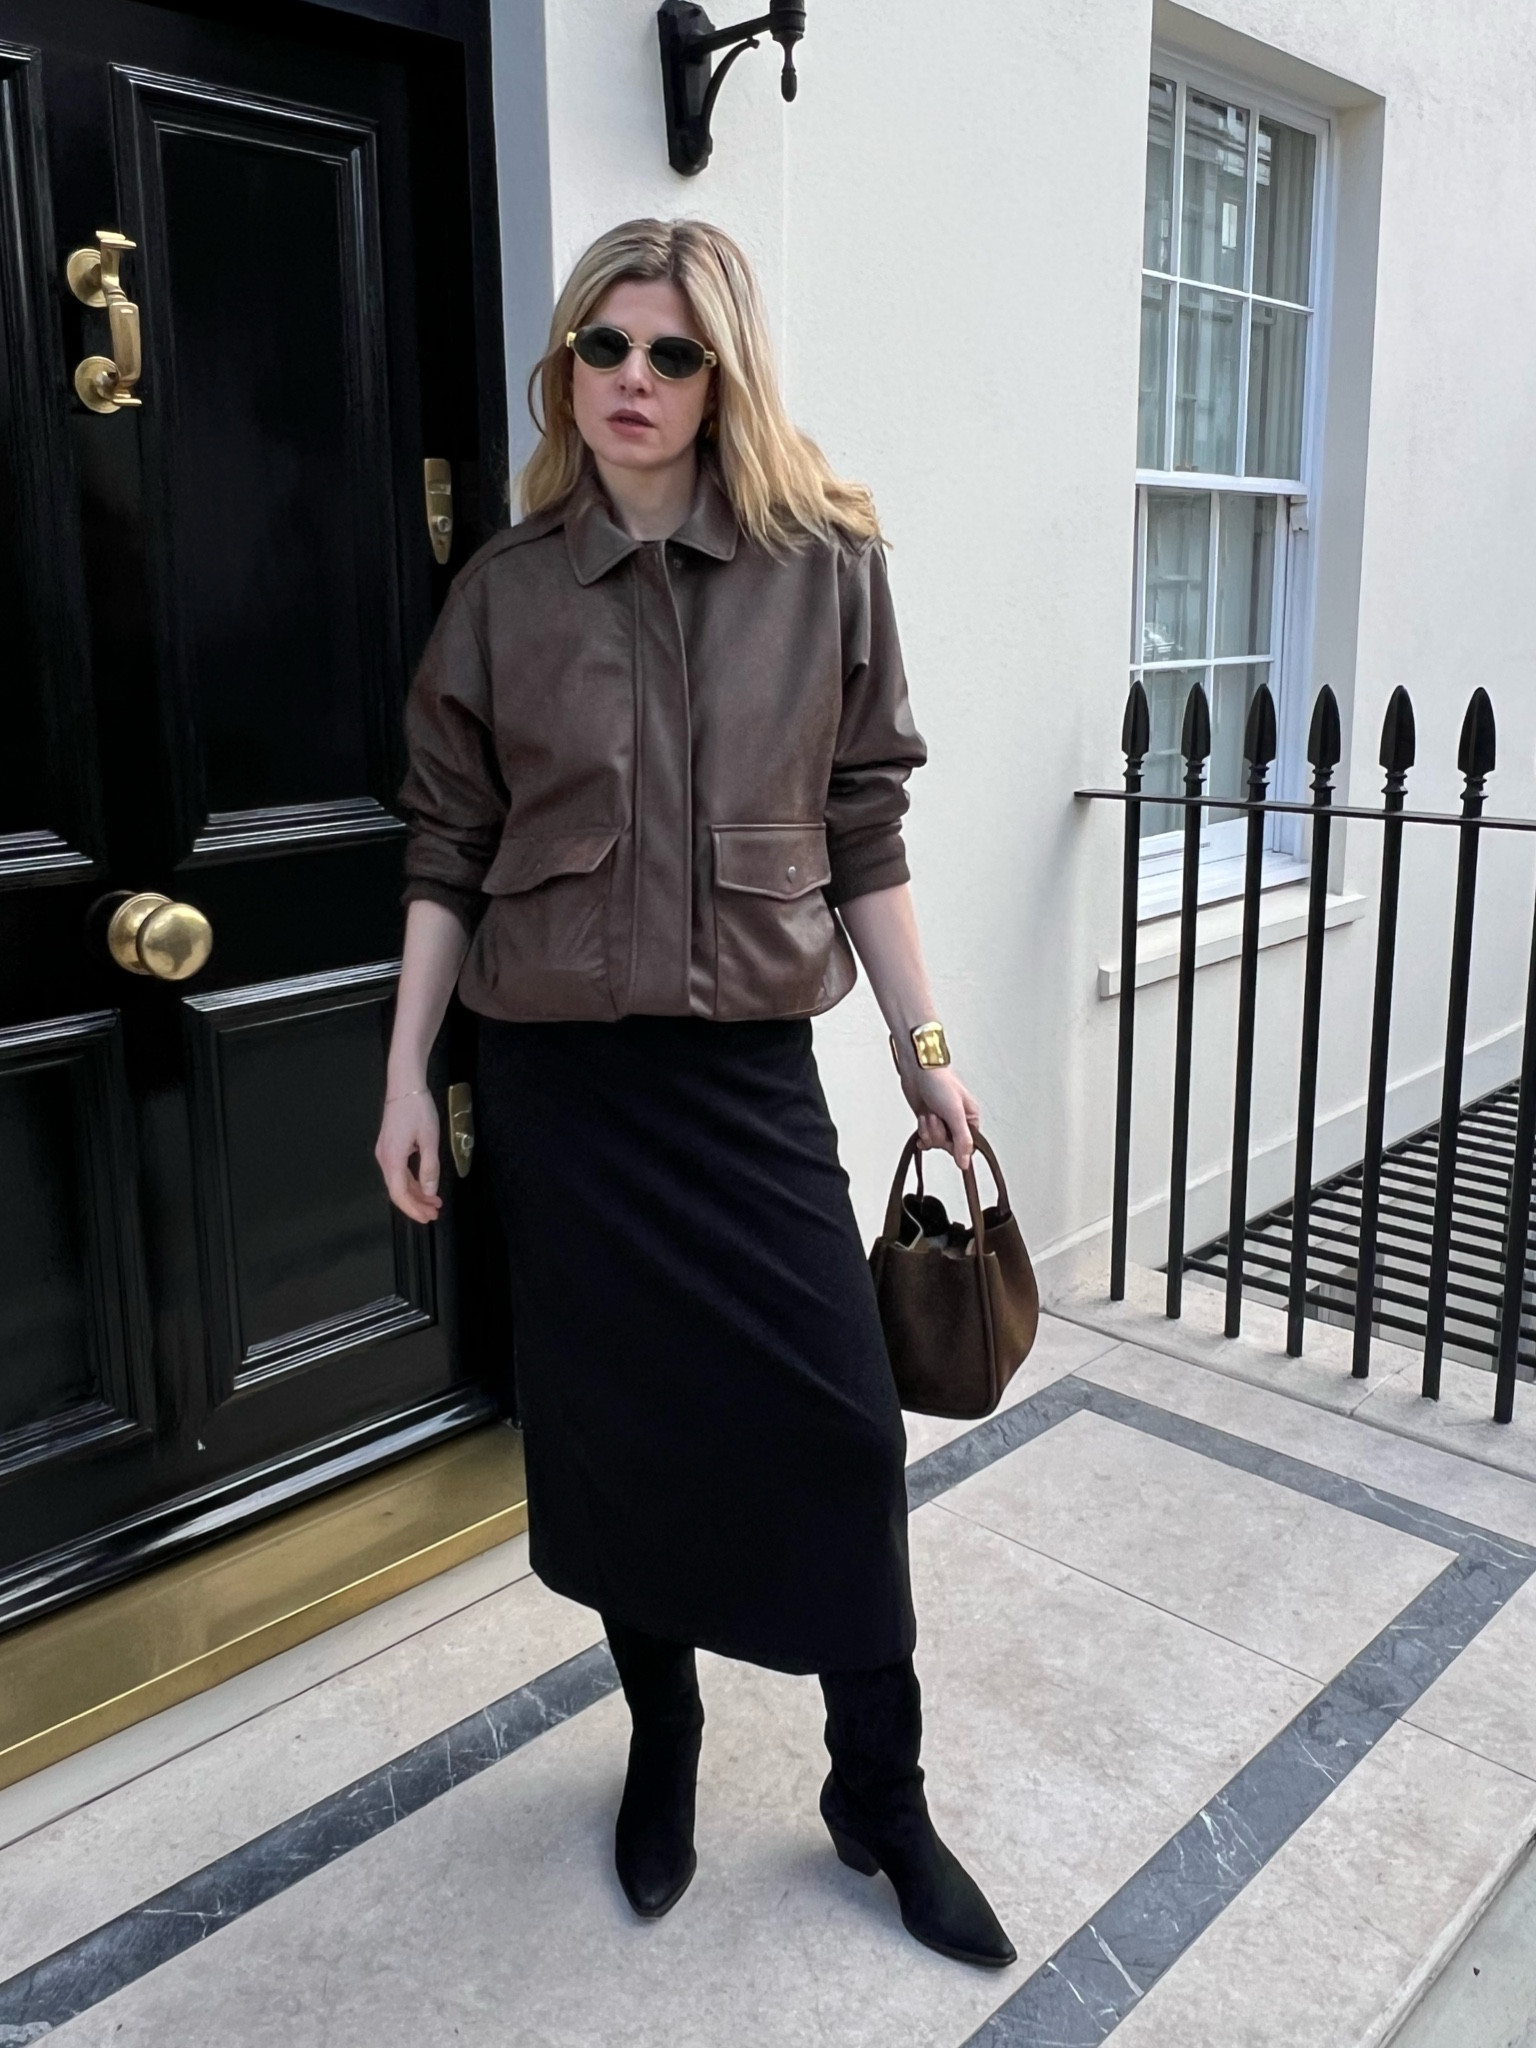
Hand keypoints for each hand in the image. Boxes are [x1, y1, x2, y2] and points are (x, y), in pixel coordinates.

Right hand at [374, 1088, 442, 1222]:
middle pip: (398, 1190)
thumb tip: (430, 1192)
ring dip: (416, 1194)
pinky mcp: (389, 1147)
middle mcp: (384, 1159)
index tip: (429, 1217)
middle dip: (416, 1204)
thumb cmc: (418, 1110)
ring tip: (434, 1203)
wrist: (405, 1086)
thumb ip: (429, 1167)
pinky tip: (425, 1185)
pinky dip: (412, 1181)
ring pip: (398, 1182)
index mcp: (392, 1159)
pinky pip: (399, 1172)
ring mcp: (385, 1153)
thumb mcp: (429, 1139)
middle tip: (435, 1213)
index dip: (414, 1209)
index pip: (399, 1194)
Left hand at [899, 1062, 981, 1173]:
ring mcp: (941, 1122)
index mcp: (971, 1119)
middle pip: (948, 1146)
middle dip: (938, 1132)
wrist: (917, 1070)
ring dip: (928, 1127)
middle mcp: (957, 1122)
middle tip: (937, 1115)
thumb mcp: (955, 1113)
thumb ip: (962, 1140)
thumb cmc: (939, 1082)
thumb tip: (965, 1163)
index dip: (955, 1145)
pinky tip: (922, 1119)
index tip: (949, 1134)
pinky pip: (925, 1138)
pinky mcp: (928, 1121)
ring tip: (929, 1111)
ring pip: (935, 1142)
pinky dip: (921, 1130)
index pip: (967, 1146)